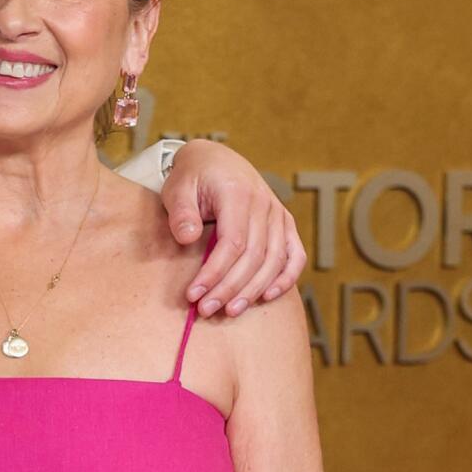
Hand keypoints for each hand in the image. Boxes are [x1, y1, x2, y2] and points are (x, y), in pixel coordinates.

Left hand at [163, 143, 306, 315]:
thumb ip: (181, 212)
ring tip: (230, 311)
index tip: (193, 294)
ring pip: (274, 260)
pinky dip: (286, 278)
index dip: (214, 273)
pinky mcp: (284, 224)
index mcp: (238, 193)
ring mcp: (277, 214)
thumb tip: (188, 238)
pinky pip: (294, 255)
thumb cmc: (193, 177)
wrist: (215, 160)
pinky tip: (267, 296)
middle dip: (229, 288)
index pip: (232, 243)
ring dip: (253, 290)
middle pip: (254, 257)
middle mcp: (264, 203)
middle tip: (206, 309)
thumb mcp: (177, 188)